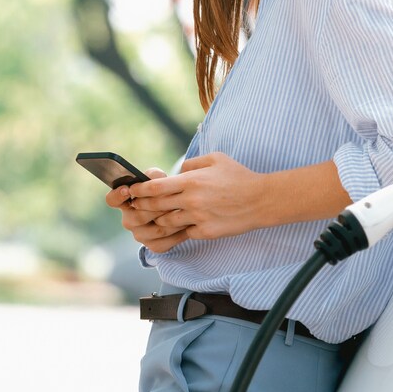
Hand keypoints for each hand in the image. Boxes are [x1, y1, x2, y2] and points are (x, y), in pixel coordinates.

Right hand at [106, 168, 190, 252]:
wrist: (175, 209)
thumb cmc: (161, 190)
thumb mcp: (157, 179)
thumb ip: (154, 175)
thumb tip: (155, 178)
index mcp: (124, 202)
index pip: (112, 199)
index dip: (117, 195)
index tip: (127, 189)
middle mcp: (129, 220)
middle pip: (139, 216)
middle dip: (158, 208)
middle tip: (172, 200)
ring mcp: (140, 234)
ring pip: (156, 230)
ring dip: (172, 220)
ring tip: (185, 211)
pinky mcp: (154, 246)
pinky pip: (166, 242)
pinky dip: (179, 233)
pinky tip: (188, 224)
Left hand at [124, 153, 263, 240]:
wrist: (260, 200)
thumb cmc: (238, 176)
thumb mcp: (215, 159)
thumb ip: (191, 164)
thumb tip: (176, 172)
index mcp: (191, 181)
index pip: (155, 188)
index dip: (139, 190)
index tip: (132, 190)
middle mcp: (191, 201)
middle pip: (155, 206)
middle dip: (142, 206)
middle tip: (136, 205)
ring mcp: (197, 218)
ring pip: (167, 222)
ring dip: (159, 219)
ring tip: (157, 215)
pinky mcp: (205, 232)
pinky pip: (184, 232)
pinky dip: (180, 228)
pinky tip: (180, 224)